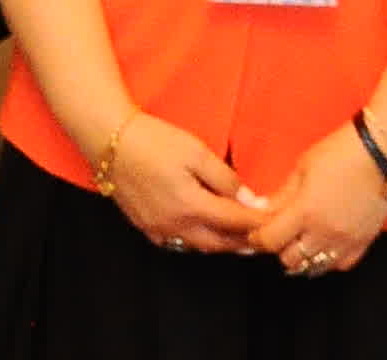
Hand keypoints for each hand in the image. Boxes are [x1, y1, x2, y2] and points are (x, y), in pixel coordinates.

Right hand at [100, 113, 264, 252]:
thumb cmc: (154, 141)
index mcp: (190, 206)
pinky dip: (197, 240)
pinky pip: (178, 242)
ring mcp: (158, 229)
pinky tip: (204, 231)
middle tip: (263, 237)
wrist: (110, 141)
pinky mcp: (146, 226)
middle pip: (218, 243)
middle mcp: (175, 225)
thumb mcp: (196, 151)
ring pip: (198, 246)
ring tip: (240, 237)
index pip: (234, 222)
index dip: (257, 222)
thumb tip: (248, 200)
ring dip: (221, 243)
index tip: (276, 221)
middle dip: (243, 241)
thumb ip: (224, 179)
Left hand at [241, 124, 386, 277]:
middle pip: (289, 260)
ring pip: (313, 267)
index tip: (256, 232)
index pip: (270, 241)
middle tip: (280, 232)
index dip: (257, 238)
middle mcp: (324, 232)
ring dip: (302, 255)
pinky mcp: (363, 243)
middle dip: (280, 247)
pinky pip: (338, 265)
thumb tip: (260, 210)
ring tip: (302, 238)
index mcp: (305, 211)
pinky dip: (327, 258)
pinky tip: (326, 243)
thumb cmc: (342, 151)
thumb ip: (281, 195)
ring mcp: (345, 241)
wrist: (384, 151)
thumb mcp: (303, 167)